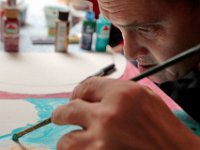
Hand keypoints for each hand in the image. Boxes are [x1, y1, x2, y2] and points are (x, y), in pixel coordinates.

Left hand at [52, 77, 199, 149]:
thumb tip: (89, 94)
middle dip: (61, 114)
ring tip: (77, 140)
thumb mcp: (142, 95)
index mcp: (121, 95)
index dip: (77, 92)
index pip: (85, 87)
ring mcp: (102, 142)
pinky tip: (88, 148)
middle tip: (61, 117)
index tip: (75, 98)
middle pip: (67, 110)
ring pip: (66, 142)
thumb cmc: (161, 125)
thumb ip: (113, 91)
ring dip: (69, 140)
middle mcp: (108, 116)